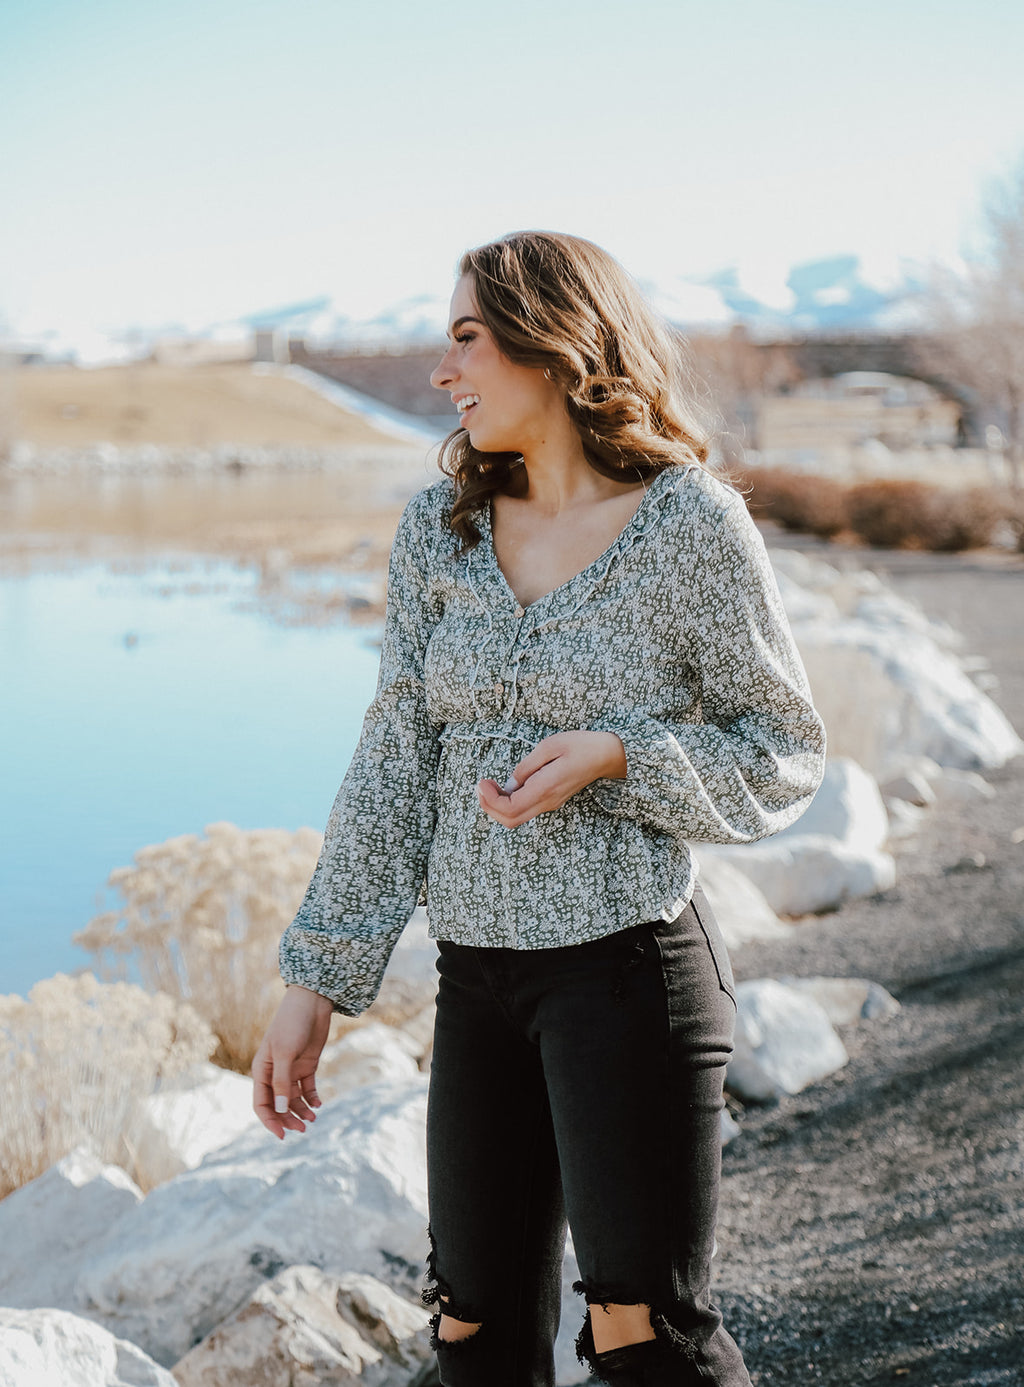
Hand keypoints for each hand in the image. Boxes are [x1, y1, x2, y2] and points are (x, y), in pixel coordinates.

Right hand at [251, 984, 333, 1138]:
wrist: (312, 1002)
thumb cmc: (292, 1024)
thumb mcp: (285, 1053)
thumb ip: (282, 1081)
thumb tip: (281, 1110)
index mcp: (261, 1070)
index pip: (261, 1103)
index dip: (270, 1121)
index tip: (283, 1136)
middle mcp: (274, 1073)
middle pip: (278, 1105)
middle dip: (288, 1119)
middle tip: (303, 1129)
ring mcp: (291, 1069)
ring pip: (293, 1099)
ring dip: (301, 1111)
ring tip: (313, 1119)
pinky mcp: (307, 1065)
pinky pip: (307, 1088)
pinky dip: (312, 1099)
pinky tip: (318, 1105)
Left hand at [477, 729, 626, 828]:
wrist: (608, 756)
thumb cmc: (581, 746)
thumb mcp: (550, 746)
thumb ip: (527, 766)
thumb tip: (510, 783)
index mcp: (545, 788)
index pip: (510, 808)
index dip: (490, 799)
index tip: (483, 781)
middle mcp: (547, 801)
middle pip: (510, 820)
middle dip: (488, 807)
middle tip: (481, 786)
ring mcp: (550, 803)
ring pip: (516, 818)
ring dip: (497, 806)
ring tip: (489, 786)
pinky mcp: (552, 800)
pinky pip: (525, 810)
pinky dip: (508, 804)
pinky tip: (504, 788)